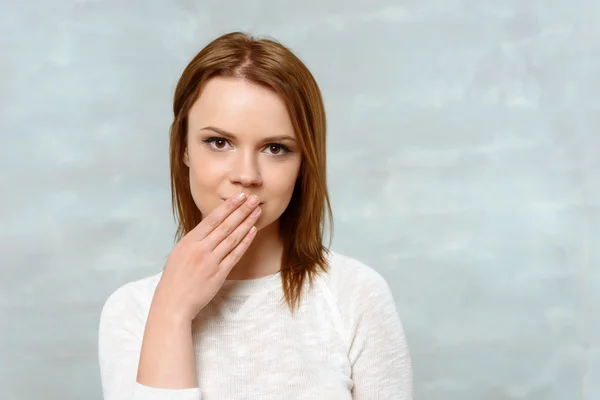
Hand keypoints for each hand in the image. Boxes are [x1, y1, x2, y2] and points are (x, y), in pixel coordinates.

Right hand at [152, 192, 260, 322]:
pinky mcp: (219, 274)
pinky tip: (253, 232)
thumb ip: (195, 239)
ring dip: (247, 223)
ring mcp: (211, 261)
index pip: (212, 219)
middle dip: (241, 210)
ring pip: (233, 238)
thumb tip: (210, 226)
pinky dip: (245, 242)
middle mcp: (201, 249)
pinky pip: (235, 254)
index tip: (239, 196)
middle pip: (226, 225)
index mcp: (189, 241)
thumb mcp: (179, 252)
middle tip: (253, 198)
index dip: (228, 206)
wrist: (173, 302)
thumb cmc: (175, 278)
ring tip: (257, 211)